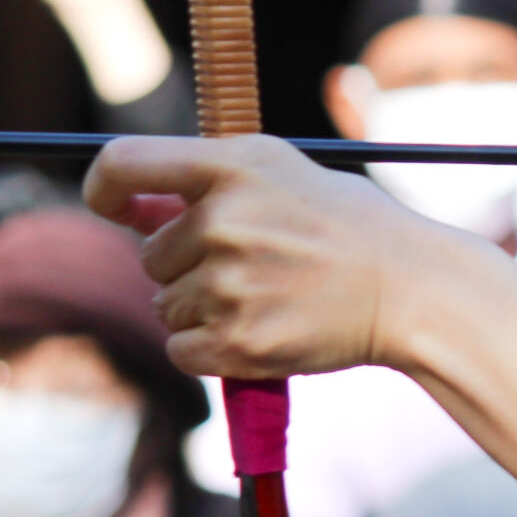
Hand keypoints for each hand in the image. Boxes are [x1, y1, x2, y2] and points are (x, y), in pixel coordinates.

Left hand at [86, 134, 516, 379]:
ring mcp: (229, 285)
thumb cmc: (349, 226)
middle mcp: (222, 223)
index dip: (105, 189)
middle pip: (151, 258)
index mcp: (230, 168)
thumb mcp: (283, 173)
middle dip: (188, 267)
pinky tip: (258, 332)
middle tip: (253, 269)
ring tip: (267, 299)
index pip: (123, 164)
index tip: (114, 208)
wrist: (411, 289)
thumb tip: (133, 210)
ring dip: (203, 311)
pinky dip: (210, 350)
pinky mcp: (239, 341)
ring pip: (168, 307)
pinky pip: (183, 351)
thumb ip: (209, 180)